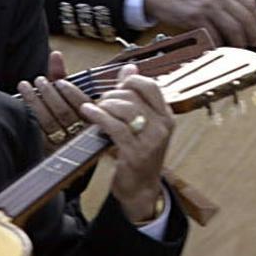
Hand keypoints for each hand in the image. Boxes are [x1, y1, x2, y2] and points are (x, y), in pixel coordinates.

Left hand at [18, 49, 92, 143]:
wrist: (61, 150)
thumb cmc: (64, 113)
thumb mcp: (68, 95)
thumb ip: (62, 76)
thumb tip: (55, 54)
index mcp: (91, 119)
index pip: (82, 105)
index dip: (71, 92)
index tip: (58, 81)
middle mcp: (79, 133)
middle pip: (64, 113)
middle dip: (50, 94)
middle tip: (39, 80)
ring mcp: (63, 144)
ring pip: (49, 122)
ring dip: (35, 102)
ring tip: (24, 85)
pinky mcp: (48, 152)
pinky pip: (37, 134)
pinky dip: (29, 117)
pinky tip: (19, 105)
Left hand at [78, 65, 174, 224]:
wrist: (141, 189)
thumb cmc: (139, 154)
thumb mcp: (141, 124)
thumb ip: (136, 96)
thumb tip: (130, 67)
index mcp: (166, 116)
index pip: (152, 86)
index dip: (131, 81)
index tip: (117, 87)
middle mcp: (163, 126)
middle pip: (135, 97)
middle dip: (113, 95)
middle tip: (101, 101)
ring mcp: (151, 140)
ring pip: (125, 109)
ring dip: (105, 105)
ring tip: (94, 108)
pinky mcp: (135, 153)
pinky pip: (115, 127)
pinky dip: (99, 116)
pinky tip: (88, 112)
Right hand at [143, 0, 255, 47]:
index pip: (251, 4)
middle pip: (245, 19)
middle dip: (252, 35)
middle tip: (252, 43)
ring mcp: (207, 6)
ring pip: (233, 29)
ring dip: (238, 43)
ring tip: (238, 48)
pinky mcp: (195, 18)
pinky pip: (214, 36)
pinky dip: (219, 44)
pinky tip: (219, 47)